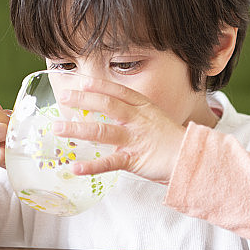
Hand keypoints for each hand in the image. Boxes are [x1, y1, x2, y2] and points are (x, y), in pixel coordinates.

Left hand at [52, 76, 186, 183]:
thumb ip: (136, 116)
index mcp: (144, 108)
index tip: (82, 82)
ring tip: (58, 128)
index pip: (119, 92)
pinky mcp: (134, 160)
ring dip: (77, 130)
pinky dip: (91, 166)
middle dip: (83, 100)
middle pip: (107, 106)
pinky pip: (109, 162)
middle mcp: (138, 120)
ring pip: (102, 132)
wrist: (191, 159)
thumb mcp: (155, 119)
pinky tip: (75, 168)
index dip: (100, 86)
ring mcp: (135, 139)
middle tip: (63, 97)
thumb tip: (114, 114)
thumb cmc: (172, 141)